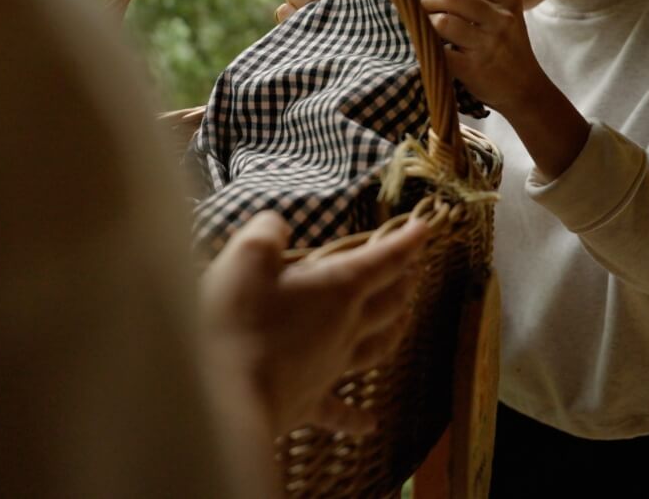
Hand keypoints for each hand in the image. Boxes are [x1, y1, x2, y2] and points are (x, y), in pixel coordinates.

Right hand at [199, 211, 427, 437]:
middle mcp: (345, 328)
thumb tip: (277, 225)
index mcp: (337, 288)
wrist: (224, 397)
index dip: (406, 242)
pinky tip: (370, 424)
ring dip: (395, 329)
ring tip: (405, 319)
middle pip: (388, 302)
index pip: (383, 260)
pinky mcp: (309, 402)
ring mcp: (331, 367)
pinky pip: (340, 411)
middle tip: (414, 268)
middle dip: (404, 281)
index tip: (424, 228)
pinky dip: (357, 417)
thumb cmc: (236, 321)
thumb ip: (267, 231)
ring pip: (377, 347)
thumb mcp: (247, 256)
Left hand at [416, 0, 543, 112]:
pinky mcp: (474, 68)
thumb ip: (480, 0)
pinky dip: (426, 45)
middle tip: (419, 7)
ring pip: (444, 21)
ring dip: (424, 21)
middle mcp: (502, 20)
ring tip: (422, 26)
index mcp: (508, 1)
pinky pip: (440, 50)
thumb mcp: (505, 18)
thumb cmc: (506, 51)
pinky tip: (425, 46)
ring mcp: (489, 45)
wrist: (525, 90)